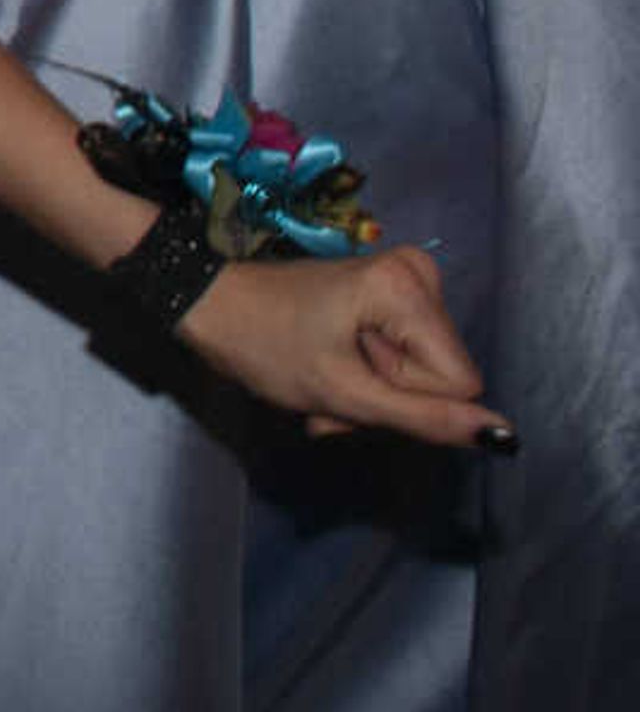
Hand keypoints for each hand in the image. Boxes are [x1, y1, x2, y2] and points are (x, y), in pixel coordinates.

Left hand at [177, 243, 509, 448]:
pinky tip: (329, 364)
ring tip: (325, 375)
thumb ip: (426, 418)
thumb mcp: (344, 393)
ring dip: (372, 392)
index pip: (459, 384)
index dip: (407, 400)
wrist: (207, 303)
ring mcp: (405, 281)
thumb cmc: (262, 345)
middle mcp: (418, 273)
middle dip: (386, 396)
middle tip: (333, 385)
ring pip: (421, 376)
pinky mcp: (391, 294)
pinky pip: (404, 358)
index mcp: (409, 286)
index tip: (352, 383)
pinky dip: (366, 376)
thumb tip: (505, 437)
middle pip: (440, 378)